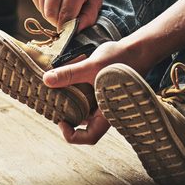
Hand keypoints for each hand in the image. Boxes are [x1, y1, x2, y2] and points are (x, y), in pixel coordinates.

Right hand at [29, 0, 102, 27]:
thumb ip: (90, 14)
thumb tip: (77, 31)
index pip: (67, 13)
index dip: (68, 27)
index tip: (71, 31)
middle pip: (51, 13)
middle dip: (59, 22)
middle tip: (68, 19)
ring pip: (43, 11)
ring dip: (53, 15)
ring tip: (63, 6)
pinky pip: (38, 5)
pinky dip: (46, 8)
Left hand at [45, 40, 160, 145]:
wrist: (137, 48)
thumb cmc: (121, 59)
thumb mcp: (92, 66)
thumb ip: (70, 73)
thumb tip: (46, 80)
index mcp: (107, 113)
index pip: (89, 137)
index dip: (72, 135)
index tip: (61, 121)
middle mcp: (105, 110)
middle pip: (82, 122)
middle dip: (66, 113)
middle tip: (52, 100)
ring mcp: (104, 101)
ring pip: (83, 107)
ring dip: (70, 99)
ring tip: (57, 86)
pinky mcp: (102, 90)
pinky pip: (86, 95)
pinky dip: (75, 89)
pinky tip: (68, 77)